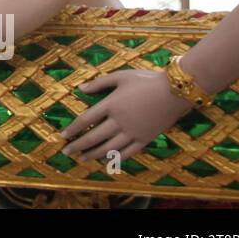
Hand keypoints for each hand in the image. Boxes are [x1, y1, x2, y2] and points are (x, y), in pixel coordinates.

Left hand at [60, 69, 191, 163]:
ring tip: (82, 158)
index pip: (86, 120)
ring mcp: (133, 132)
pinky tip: (106, 161)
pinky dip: (115, 158)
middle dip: (78, 145)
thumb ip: (99, 83)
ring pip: (109, 148)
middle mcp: (119, 121)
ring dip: (93, 154)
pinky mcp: (145, 139)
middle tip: (66, 152)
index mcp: (111, 105)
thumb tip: (80, 88)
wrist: (175, 91)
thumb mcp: (121, 77)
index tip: (63, 135)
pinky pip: (128, 152)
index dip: (73, 129)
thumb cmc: (146, 80)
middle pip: (94, 137)